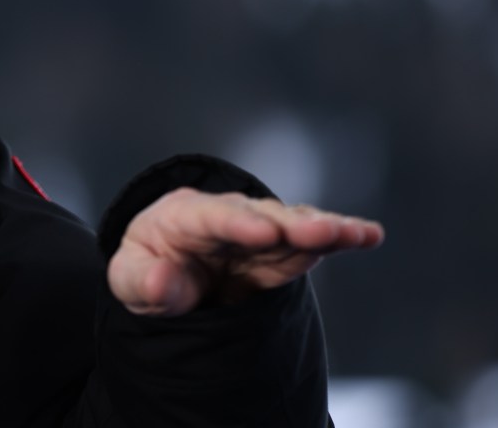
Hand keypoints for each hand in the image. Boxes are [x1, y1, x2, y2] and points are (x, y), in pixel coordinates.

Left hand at [107, 187, 382, 316]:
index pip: (210, 217)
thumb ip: (142, 282)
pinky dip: (338, 238)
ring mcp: (257, 231)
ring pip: (292, 225)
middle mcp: (226, 216)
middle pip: (260, 216)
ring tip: (356, 233)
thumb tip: (161, 280)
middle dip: (291, 224)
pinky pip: (311, 243)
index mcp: (182, 217)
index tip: (264, 232)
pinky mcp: (281, 251)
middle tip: (320, 231)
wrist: (168, 272)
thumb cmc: (147, 269)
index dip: (238, 223)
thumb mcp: (129, 280)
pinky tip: (368, 235)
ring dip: (324, 229)